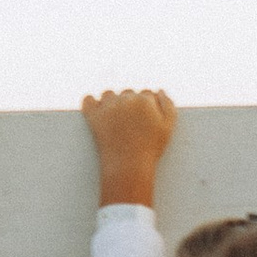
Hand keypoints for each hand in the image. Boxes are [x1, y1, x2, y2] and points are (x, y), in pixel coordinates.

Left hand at [82, 88, 176, 206]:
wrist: (128, 166)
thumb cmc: (150, 149)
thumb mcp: (168, 127)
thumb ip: (168, 105)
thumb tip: (159, 90)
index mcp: (145, 100)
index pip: (146, 94)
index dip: (147, 108)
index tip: (145, 121)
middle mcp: (125, 99)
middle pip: (128, 93)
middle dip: (130, 105)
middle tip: (131, 124)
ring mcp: (107, 106)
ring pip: (109, 95)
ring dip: (112, 102)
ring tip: (116, 121)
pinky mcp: (92, 115)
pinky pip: (88, 100)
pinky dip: (91, 103)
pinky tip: (98, 114)